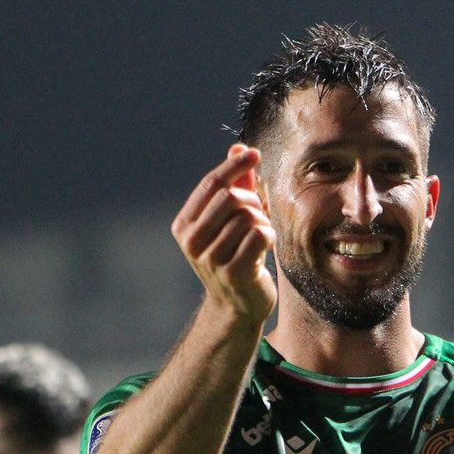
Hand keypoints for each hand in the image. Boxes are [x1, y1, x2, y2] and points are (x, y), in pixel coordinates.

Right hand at [171, 144, 277, 321]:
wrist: (237, 306)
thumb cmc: (234, 256)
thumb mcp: (228, 221)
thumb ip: (233, 185)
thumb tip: (237, 147)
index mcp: (184, 226)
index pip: (210, 185)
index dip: (233, 166)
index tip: (253, 153)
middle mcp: (192, 242)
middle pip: (231, 198)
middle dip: (253, 201)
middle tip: (259, 215)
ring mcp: (211, 260)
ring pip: (249, 217)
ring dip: (263, 222)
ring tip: (259, 237)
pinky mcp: (234, 273)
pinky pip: (260, 235)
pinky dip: (269, 236)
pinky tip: (265, 248)